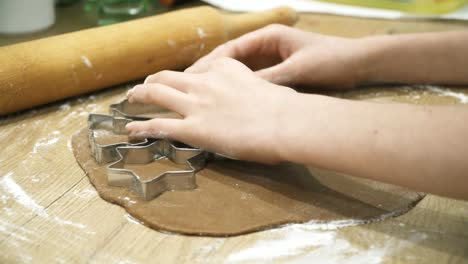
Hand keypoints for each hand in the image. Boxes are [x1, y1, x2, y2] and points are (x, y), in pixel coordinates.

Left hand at [126, 58, 297, 163]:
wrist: (285, 122)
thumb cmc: (285, 108)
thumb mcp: (265, 87)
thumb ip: (249, 90)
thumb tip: (249, 104)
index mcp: (226, 69)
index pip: (199, 70)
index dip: (188, 78)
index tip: (184, 83)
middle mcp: (206, 82)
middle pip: (169, 76)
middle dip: (153, 80)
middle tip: (146, 86)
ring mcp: (196, 105)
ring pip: (156, 93)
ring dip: (139, 95)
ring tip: (130, 99)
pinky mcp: (193, 129)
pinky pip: (159, 125)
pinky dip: (141, 126)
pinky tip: (131, 129)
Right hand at [186, 24, 366, 88]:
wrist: (357, 64)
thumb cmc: (330, 60)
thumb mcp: (297, 69)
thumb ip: (270, 79)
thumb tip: (240, 91)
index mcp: (268, 37)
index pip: (231, 49)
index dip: (210, 63)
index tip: (192, 77)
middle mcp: (266, 46)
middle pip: (231, 60)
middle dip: (210, 73)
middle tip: (188, 87)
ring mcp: (272, 60)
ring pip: (240, 72)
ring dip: (222, 83)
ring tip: (202, 98)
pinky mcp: (278, 72)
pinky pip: (253, 81)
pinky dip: (240, 90)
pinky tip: (228, 103)